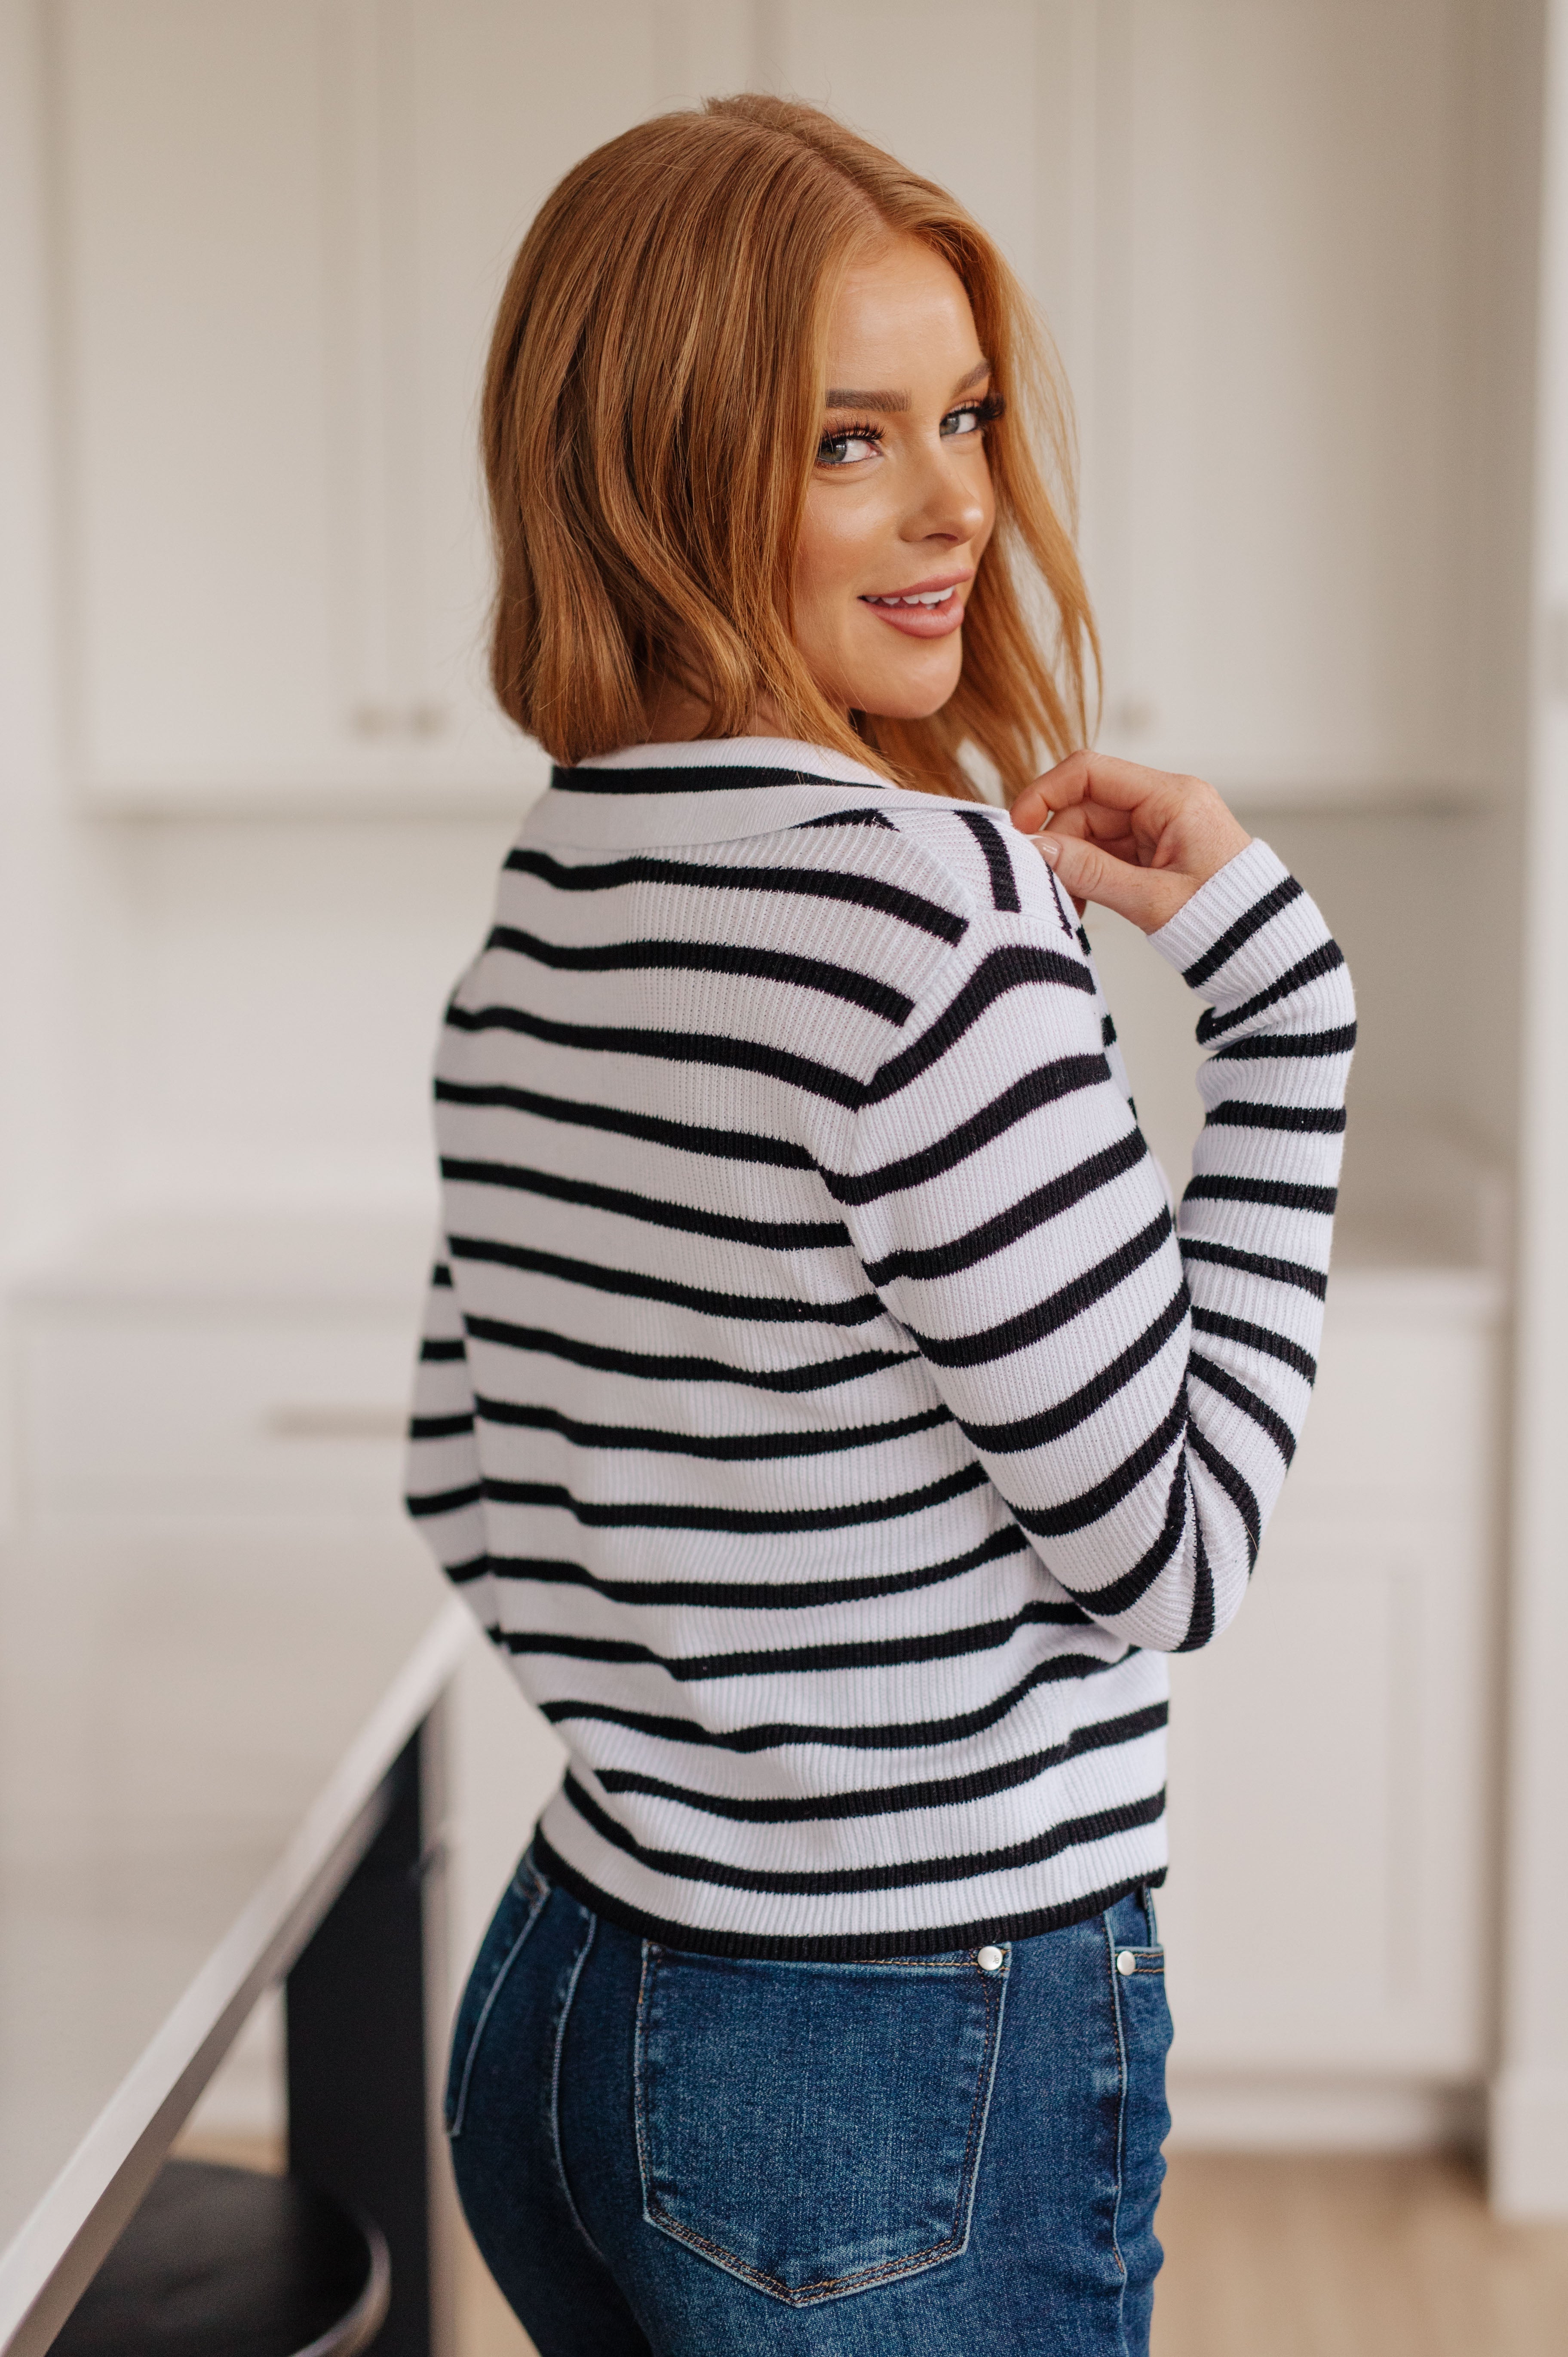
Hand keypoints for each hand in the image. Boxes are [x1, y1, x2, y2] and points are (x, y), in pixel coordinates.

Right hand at [1010, 751, 1251, 934]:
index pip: (1090, 771)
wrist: (1264, 951)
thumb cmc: (1224, 923)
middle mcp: (1165, 803)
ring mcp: (1159, 827)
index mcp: (1173, 798)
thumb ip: (1091, 873)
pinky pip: (1106, 854)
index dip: (1045, 794)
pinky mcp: (1155, 851)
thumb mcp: (1153, 900)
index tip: (1018, 831)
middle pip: (1086, 806)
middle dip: (1059, 846)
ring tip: (1071, 909)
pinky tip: (1084, 906)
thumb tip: (1036, 849)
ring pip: (1091, 833)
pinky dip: (1089, 877)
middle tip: (1046, 890)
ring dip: (1072, 868)